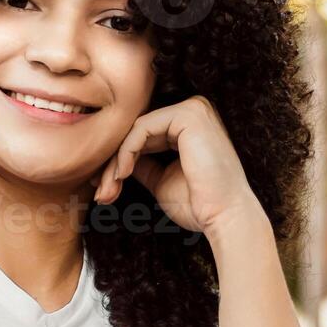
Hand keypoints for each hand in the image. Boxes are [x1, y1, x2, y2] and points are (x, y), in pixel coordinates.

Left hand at [92, 95, 263, 238]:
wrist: (225, 218)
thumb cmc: (199, 204)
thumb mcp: (161, 180)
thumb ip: (142, 165)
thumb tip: (114, 160)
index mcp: (191, 124)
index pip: (144, 135)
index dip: (120, 160)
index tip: (103, 187)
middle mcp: (194, 110)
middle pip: (138, 131)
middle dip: (114, 163)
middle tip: (101, 192)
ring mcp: (193, 108)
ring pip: (136, 129)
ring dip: (116, 161)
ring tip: (108, 189)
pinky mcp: (188, 114)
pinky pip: (142, 128)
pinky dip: (126, 152)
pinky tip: (122, 174)